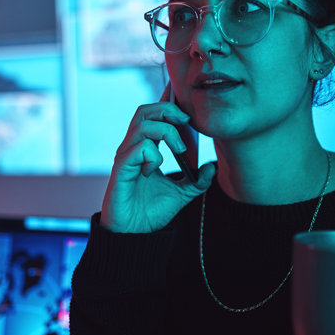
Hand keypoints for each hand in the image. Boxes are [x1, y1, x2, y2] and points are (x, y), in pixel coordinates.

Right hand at [100, 84, 215, 233]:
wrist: (134, 234)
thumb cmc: (150, 212)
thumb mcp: (182, 194)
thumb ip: (198, 181)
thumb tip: (213, 166)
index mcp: (145, 148)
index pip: (154, 115)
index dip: (167, 101)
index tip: (184, 101)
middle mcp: (133, 147)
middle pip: (145, 110)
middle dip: (168, 109)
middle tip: (186, 123)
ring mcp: (125, 156)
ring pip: (143, 123)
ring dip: (166, 132)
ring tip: (178, 150)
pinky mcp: (121, 168)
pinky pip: (139, 148)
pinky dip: (153, 156)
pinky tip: (153, 172)